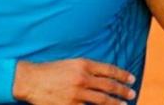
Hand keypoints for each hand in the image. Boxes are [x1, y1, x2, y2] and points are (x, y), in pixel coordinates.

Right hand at [13, 58, 136, 104]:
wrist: (31, 80)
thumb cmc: (52, 71)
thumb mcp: (72, 63)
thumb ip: (88, 68)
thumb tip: (106, 76)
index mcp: (84, 64)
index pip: (109, 70)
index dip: (122, 75)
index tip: (131, 79)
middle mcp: (82, 78)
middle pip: (108, 86)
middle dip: (122, 91)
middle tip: (132, 93)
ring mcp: (76, 93)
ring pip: (102, 100)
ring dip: (115, 103)